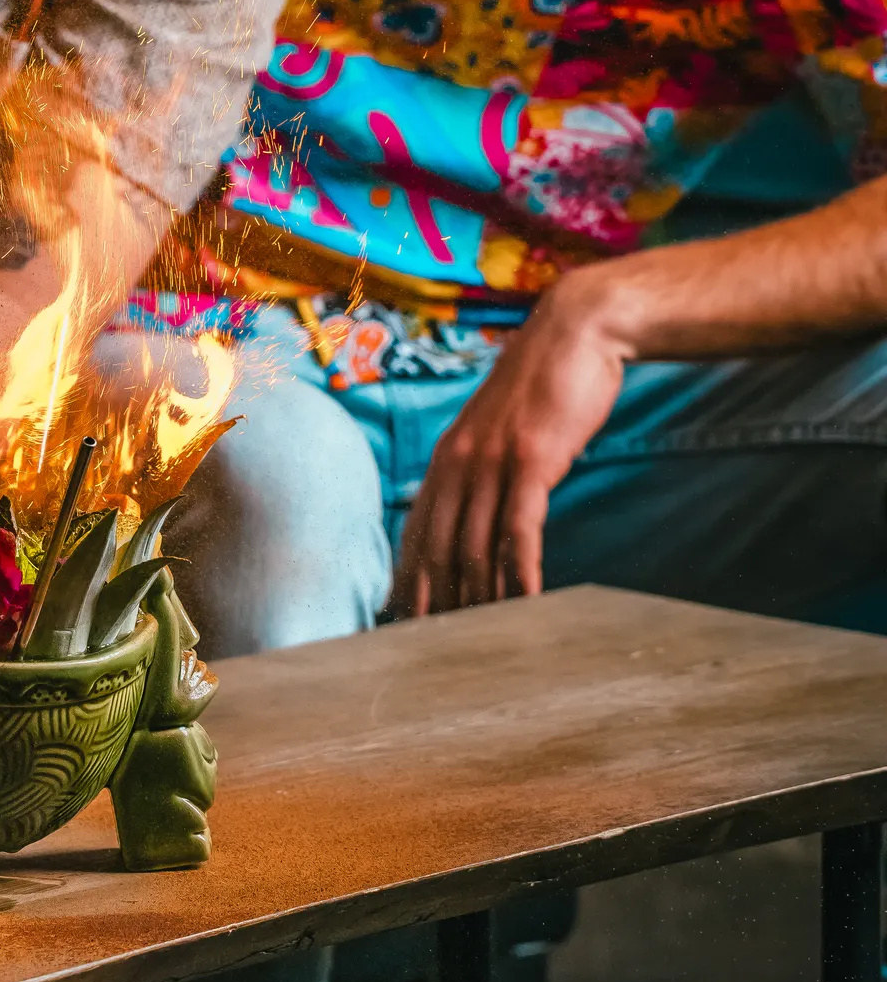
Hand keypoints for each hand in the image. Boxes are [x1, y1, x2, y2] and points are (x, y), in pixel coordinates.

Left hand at [390, 277, 630, 614]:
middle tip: (435, 650)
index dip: (409, 579)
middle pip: (439, 548)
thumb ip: (486, 466)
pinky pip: (520, 529)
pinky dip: (521, 572)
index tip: (404, 621)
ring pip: (476, 546)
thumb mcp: (501, 428)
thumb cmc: (544, 384)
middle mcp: (459, 461)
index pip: (417, 531)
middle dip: (436, 602)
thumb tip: (482, 507)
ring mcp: (493, 461)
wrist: (576, 331)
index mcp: (447, 456)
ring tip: (483, 643)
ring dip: (480, 598)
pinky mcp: (532, 461)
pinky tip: (527, 603)